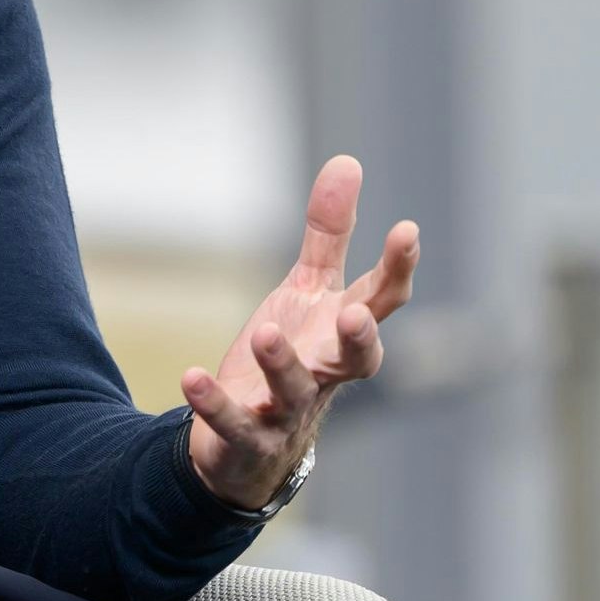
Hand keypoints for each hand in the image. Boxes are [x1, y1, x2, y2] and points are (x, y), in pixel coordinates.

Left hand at [183, 155, 418, 511]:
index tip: (407, 229)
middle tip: (355, 312)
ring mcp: (290, 409)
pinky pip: (235, 423)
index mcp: (342, 332)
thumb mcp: (308, 291)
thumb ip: (330, 234)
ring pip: (295, 391)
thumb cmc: (293, 352)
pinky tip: (192, 377)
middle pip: (358, 358)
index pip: (383, 299)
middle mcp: (326, 372)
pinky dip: (215, 403)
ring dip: (282, 364)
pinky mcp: (248, 437)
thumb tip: (347, 162)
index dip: (399, 267)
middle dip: (361, 337)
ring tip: (264, 332)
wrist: (251, 438)